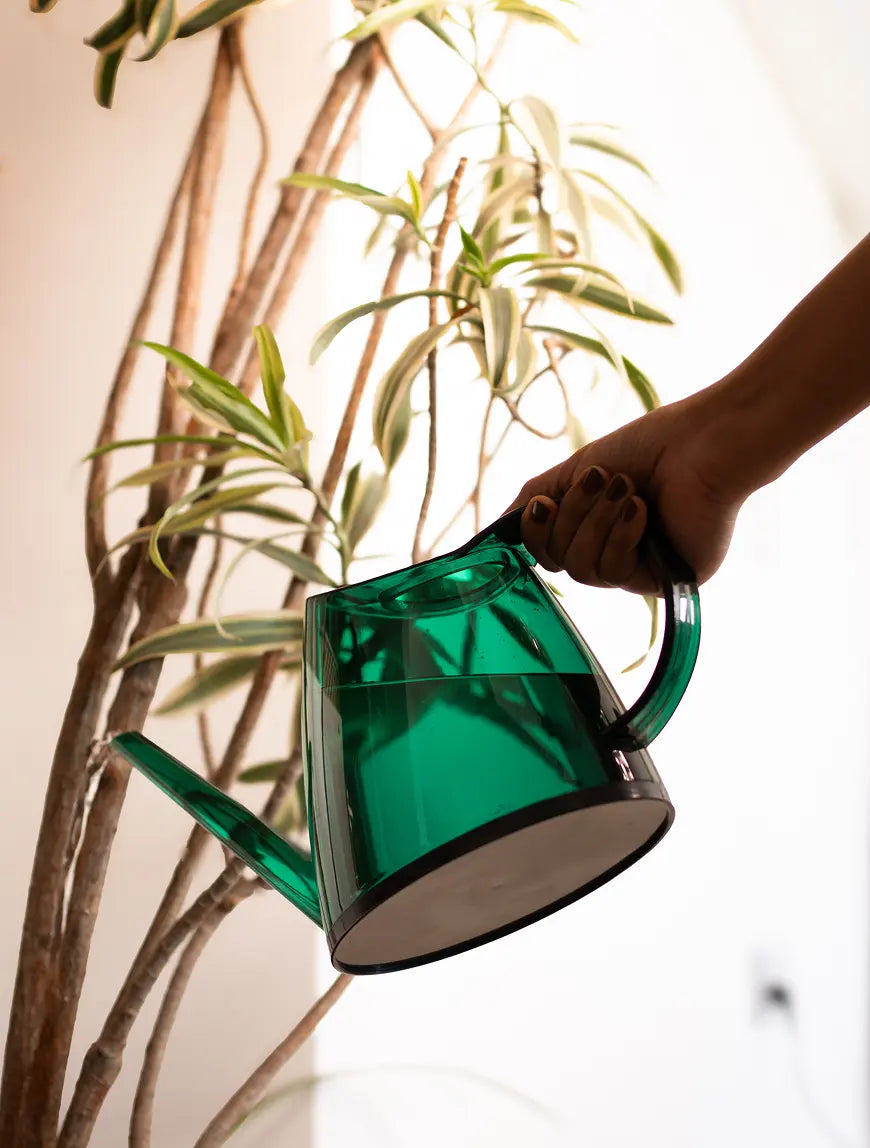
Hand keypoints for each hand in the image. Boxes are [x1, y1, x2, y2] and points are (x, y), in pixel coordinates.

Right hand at [509, 390, 743, 592]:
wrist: (705, 443)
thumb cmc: (650, 447)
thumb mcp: (575, 471)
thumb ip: (533, 499)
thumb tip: (492, 532)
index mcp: (595, 529)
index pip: (548, 551)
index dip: (536, 532)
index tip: (543, 503)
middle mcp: (616, 554)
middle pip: (560, 562)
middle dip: (573, 517)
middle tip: (601, 479)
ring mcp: (641, 571)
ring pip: (583, 571)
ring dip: (596, 522)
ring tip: (625, 489)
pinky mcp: (664, 581)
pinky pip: (614, 574)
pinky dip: (621, 535)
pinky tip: (641, 508)